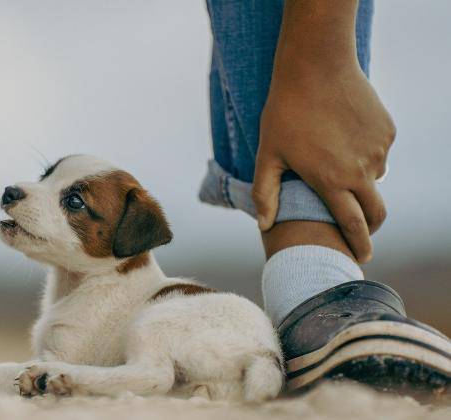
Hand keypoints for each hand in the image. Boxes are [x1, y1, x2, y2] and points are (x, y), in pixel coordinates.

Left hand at [252, 0, 394, 262]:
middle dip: (369, 226)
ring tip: (334, 165)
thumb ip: (266, 193)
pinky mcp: (386, 130)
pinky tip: (343, 139)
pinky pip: (378, 153)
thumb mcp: (268, 153)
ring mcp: (378, 149)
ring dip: (360, 182)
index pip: (352, 225)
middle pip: (375, 212)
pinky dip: (364, 155)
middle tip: (359, 231)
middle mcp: (361, 170)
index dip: (358, 245)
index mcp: (332, 181)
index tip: (360, 259)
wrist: (316, 66)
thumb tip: (263, 225)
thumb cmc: (285, 112)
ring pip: (375, 178)